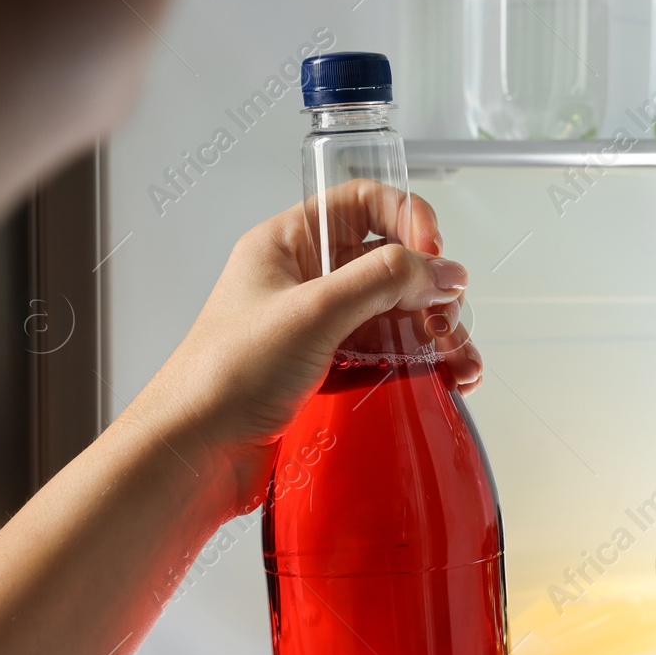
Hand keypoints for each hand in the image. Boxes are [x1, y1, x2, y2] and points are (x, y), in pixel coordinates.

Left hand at [129, 180, 480, 515]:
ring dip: (434, 334)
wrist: (196, 450)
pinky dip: (419, 365)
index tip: (433, 254)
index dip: (407, 219)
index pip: (363, 204)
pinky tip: (444, 378)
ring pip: (395, 315)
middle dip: (430, 291)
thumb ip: (383, 281)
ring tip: (459, 362)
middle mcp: (306, 280)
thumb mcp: (313, 312)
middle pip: (390, 264)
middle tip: (445, 321)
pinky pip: (386, 357)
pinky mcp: (329, 372)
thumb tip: (440, 269)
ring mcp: (319, 327)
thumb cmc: (223, 375)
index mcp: (288, 244)